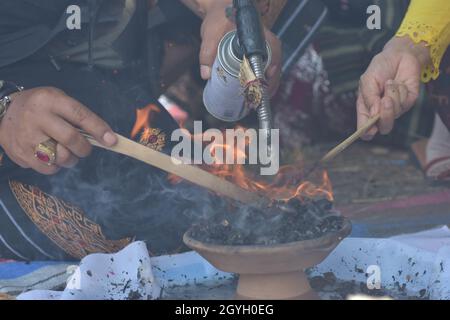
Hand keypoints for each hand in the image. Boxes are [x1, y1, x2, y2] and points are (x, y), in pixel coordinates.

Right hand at [0, 87, 116, 174]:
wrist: (2, 113)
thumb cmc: (40, 107)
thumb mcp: (57, 100)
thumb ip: (78, 117)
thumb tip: (105, 138)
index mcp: (50, 100)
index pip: (79, 115)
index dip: (98, 129)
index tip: (112, 140)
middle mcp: (37, 117)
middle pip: (70, 139)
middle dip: (84, 148)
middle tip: (85, 149)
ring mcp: (26, 137)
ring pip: (60, 157)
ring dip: (71, 159)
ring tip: (66, 151)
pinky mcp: (20, 154)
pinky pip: (48, 168)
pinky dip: (56, 166)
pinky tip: (51, 156)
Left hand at [199, 0, 281, 95]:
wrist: (222, 9)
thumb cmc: (219, 18)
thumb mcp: (210, 33)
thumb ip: (207, 52)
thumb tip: (206, 75)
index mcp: (258, 32)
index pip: (273, 48)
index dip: (273, 65)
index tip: (266, 78)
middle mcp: (265, 40)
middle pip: (276, 62)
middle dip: (271, 82)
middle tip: (261, 97)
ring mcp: (264, 48)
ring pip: (273, 67)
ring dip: (269, 84)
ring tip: (259, 100)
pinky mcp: (259, 54)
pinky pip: (266, 68)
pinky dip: (264, 81)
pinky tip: (258, 94)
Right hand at [357, 36, 430, 139]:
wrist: (399, 55)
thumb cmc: (379, 68)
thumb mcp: (367, 80)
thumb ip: (369, 98)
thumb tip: (374, 115)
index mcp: (367, 109)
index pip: (365, 128)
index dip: (366, 132)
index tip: (370, 130)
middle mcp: (381, 112)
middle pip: (384, 127)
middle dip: (385, 116)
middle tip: (385, 100)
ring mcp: (396, 108)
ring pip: (395, 114)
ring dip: (392, 96)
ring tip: (390, 83)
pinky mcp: (409, 102)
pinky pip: (406, 103)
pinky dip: (401, 90)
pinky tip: (398, 82)